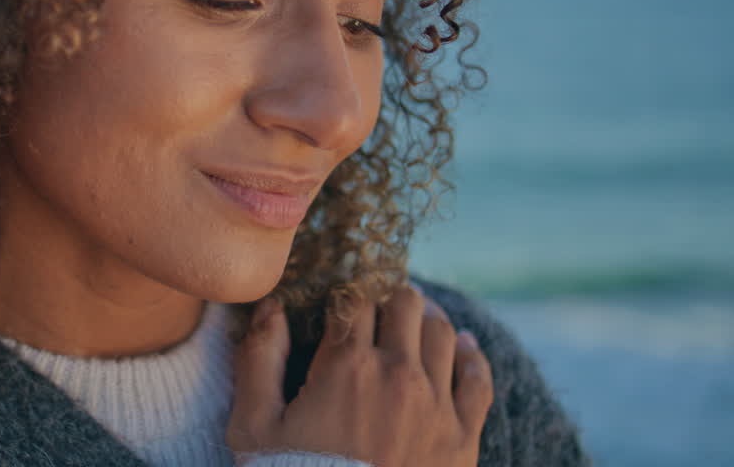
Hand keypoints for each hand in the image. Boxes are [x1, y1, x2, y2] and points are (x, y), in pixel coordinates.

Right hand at [226, 284, 493, 466]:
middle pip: (404, 304)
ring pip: (442, 332)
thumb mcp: (254, 425)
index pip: (355, 298)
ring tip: (416, 321)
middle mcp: (397, 373)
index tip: (343, 306)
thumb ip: (259, 357)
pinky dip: (472, 356)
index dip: (346, 296)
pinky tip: (464, 347)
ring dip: (426, 321)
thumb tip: (271, 306)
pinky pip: (478, 379)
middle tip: (378, 311)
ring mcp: (436, 404)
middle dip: (388, 300)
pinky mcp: (463, 437)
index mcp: (346, 364)